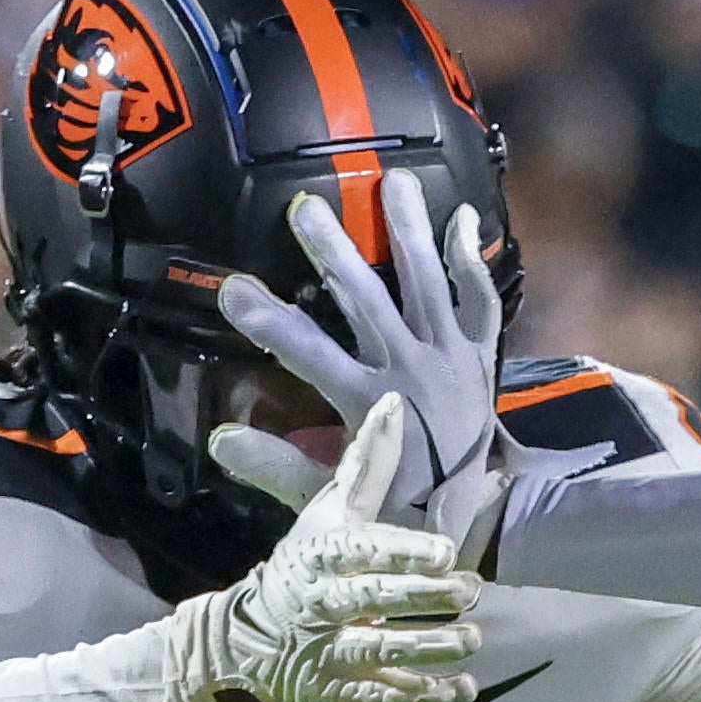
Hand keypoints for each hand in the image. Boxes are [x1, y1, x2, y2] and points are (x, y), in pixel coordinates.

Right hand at [159, 395, 482, 701]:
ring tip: (472, 639)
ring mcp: (330, 653)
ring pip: (384, 651)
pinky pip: (387, 699)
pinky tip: (461, 690)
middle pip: (376, 599)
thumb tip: (394, 402)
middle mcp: (323, 604)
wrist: (242, 647)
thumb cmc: (301, 569)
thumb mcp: (326, 516)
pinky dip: (426, 698)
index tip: (443, 551)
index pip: (362, 550)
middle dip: (425, 597)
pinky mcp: (341, 695)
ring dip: (432, 647)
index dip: (403, 553)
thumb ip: (365, 466)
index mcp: (320, 555)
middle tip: (470, 591)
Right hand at [210, 172, 509, 549]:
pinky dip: (471, 260)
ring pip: (427, 283)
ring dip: (408, 230)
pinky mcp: (480, 358)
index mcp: (371, 402)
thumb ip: (276, 467)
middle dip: (332, 251)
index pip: (308, 353)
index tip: (231, 289)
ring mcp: (451, 358)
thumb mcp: (330, 497)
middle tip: (305, 208)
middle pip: (367, 300)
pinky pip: (480, 303)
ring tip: (393, 179)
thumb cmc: (393, 508)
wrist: (473, 522)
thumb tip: (220, 439)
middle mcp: (411, 370)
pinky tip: (461, 216)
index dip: (268, 321)